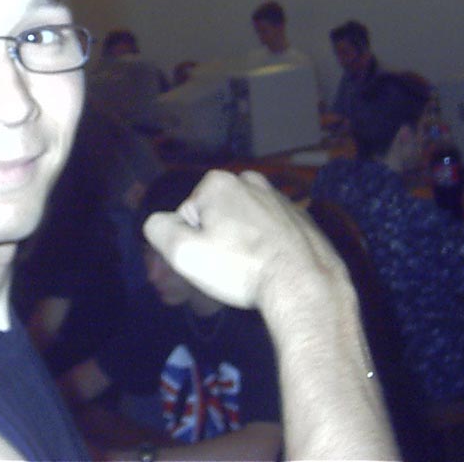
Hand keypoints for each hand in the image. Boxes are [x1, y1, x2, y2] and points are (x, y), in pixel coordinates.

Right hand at [142, 169, 328, 309]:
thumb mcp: (184, 254)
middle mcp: (249, 180)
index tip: (209, 262)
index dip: (192, 243)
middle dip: (216, 240)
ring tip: (251, 272)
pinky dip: (267, 245)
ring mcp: (279, 197)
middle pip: (216, 216)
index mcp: (218, 183)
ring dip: (242, 242)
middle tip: (228, 271)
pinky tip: (273, 267)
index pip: (186, 216)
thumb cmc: (240, 267)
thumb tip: (159, 222)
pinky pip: (271, 230)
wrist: (304, 283)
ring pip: (244, 222)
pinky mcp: (301, 217)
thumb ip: (159, 230)